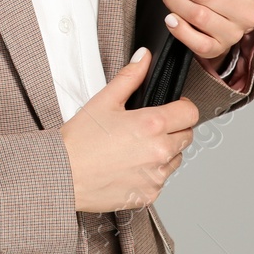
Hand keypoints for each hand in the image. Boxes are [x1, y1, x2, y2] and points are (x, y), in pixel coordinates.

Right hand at [60, 46, 198, 211]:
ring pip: (175, 159)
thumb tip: (144, 59)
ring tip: (134, 148)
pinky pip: (161, 179)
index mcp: (152, 125)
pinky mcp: (150, 194)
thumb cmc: (79, 140)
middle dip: (173, 129)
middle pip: (187, 136)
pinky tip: (128, 165)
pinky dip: (151, 172)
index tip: (172, 108)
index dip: (182, 107)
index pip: (190, 113)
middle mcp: (159, 152)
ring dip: (163, 151)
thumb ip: (129, 77)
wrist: (63, 174)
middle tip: (146, 128)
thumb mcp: (103, 100)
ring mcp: (156, 176)